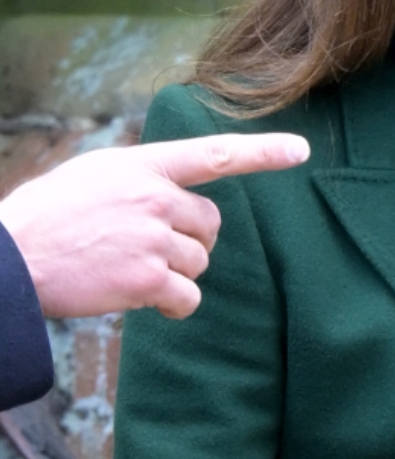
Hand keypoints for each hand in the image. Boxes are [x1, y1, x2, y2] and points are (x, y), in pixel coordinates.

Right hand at [0, 134, 310, 319]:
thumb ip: (138, 177)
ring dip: (176, 274)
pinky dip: (176, 306)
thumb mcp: (92, 176)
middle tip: (149, 250)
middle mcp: (155, 197)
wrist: (8, 258)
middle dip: (190, 242)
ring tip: (130, 272)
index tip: (301, 151)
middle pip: (210, 224)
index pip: (214, 155)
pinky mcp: (146, 279)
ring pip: (199, 262)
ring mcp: (153, 238)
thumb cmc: (44, 217)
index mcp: (143, 166)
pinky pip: (188, 297)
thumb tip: (170, 190)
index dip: (263, 153)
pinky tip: (152, 305)